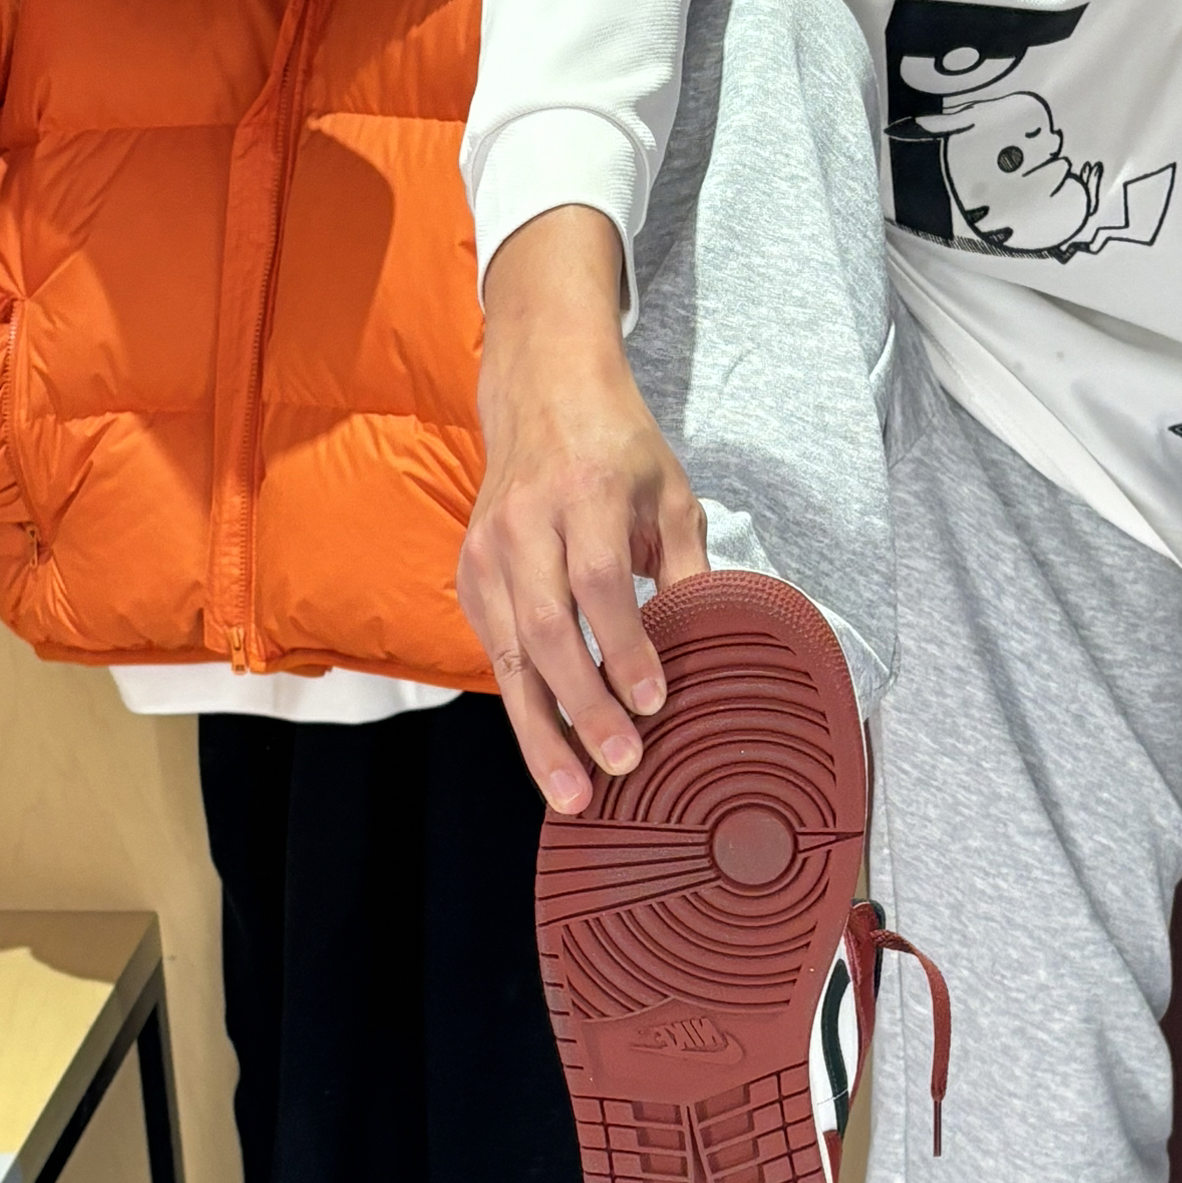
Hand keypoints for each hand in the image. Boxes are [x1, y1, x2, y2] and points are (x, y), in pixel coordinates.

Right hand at [459, 204, 709, 813]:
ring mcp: (488, 551)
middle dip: (582, 709)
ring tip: (571, 794)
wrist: (539, 389)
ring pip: (512, 656)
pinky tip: (549, 751)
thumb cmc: (616, 445)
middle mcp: (525, 524)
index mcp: (583, 494)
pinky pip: (497, 652)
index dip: (626, 649)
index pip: (601, 586)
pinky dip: (523, 705)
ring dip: (541, 731)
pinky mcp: (470, 574)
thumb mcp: (669, 493)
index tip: (655, 704)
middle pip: (549, 632)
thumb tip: (711, 647)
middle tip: (617, 768)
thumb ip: (688, 568)